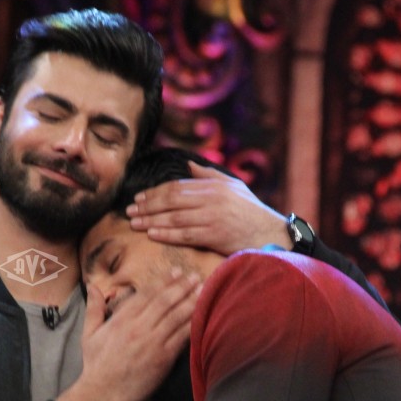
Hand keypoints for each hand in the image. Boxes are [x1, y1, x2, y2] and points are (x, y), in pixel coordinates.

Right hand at [57, 269, 198, 400]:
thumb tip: (93, 286)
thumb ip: (94, 308)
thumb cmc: (95, 365)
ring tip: (204, 290)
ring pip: (176, 316)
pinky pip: (182, 337)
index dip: (164, 281)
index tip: (176, 272)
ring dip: (191, 301)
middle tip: (194, 276)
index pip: (147, 293)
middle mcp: (138, 327)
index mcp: (122, 319)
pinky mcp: (163, 358)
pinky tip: (204, 315)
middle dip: (182, 287)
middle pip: (165, 301)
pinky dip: (193, 324)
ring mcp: (152, 342)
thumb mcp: (89, 333)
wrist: (101, 394)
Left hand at [127, 161, 289, 255]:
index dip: (155, 192)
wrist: (271, 234)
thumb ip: (209, 175)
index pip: (177, 186)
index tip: (138, 198)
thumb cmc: (250, 212)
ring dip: (151, 220)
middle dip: (147, 205)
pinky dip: (167, 234)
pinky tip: (152, 235)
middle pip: (171, 199)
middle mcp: (212, 198)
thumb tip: (189, 165)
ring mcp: (213, 217)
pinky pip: (185, 235)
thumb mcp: (233, 187)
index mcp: (214, 185)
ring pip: (175, 217)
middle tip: (129, 210)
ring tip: (134, 223)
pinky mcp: (215, 235)